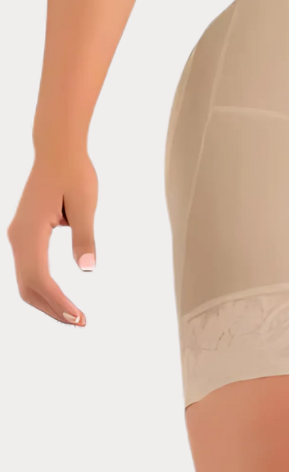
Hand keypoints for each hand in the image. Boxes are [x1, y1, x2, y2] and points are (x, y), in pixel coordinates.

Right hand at [6, 151, 97, 324]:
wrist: (57, 149)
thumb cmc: (74, 172)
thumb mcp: (85, 203)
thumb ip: (84, 236)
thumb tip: (88, 270)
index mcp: (29, 231)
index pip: (39, 278)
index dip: (57, 302)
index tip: (79, 317)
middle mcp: (17, 237)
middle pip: (27, 287)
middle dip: (51, 309)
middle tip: (81, 322)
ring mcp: (18, 236)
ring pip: (26, 280)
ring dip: (47, 301)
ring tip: (74, 315)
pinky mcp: (25, 234)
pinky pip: (29, 268)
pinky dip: (42, 287)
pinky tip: (60, 295)